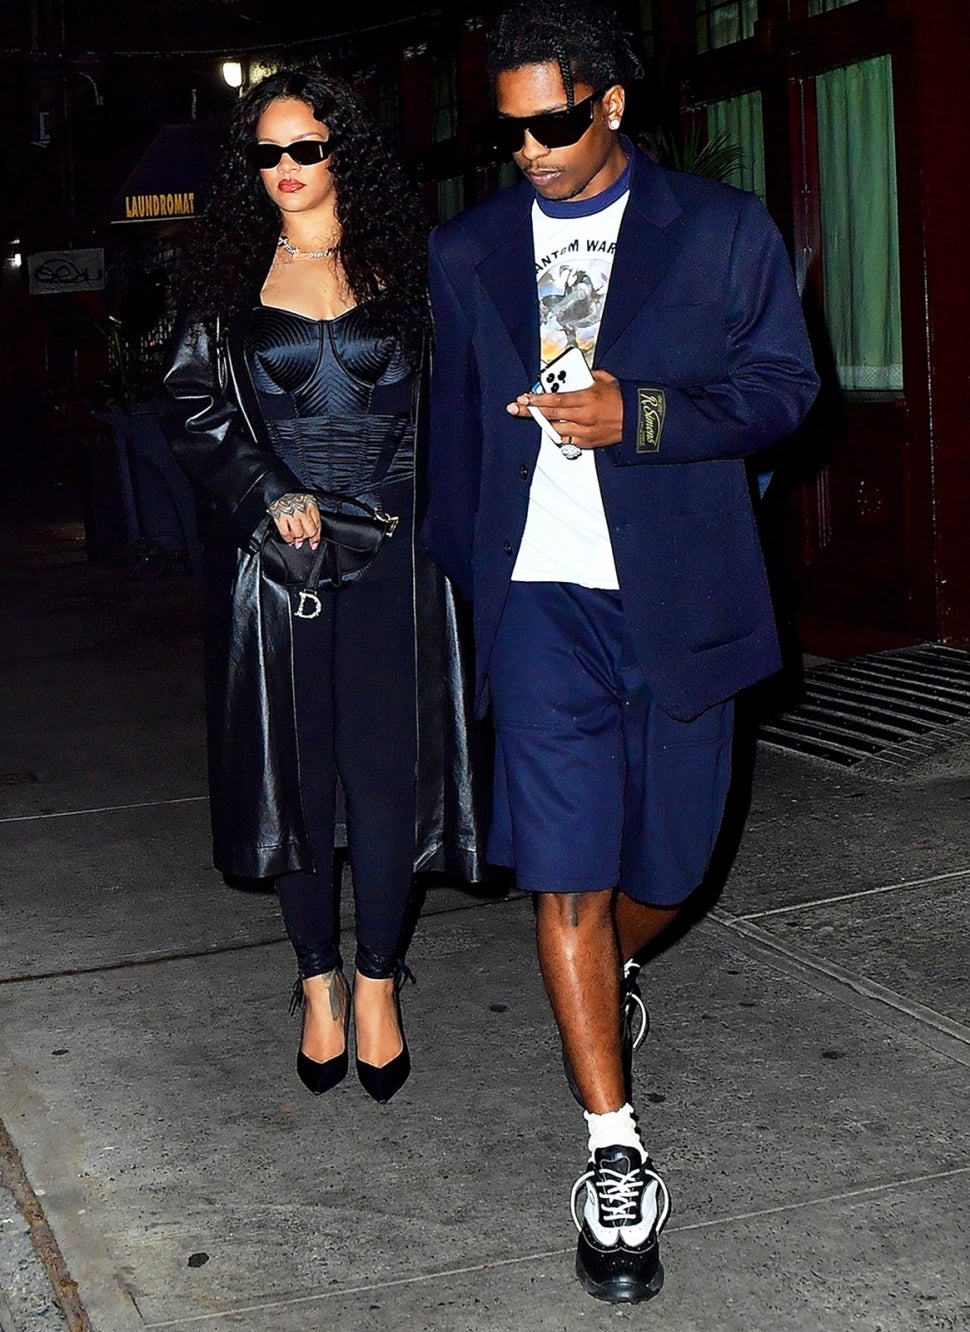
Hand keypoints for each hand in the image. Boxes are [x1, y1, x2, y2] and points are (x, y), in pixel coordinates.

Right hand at [268, 493, 320, 548]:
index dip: (317, 536)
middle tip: (306, 541)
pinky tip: (290, 540)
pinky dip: (288, 539)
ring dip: (298, 539)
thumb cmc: (293, 495)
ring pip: (299, 533)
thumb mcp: (307, 501)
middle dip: (308, 538)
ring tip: (297, 541)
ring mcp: (291, 514)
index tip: (315, 543)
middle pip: (310, 531)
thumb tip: (313, 533)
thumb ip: (311, 514)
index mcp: (310, 505)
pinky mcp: (280, 517)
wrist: (278, 489)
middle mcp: (302, 510)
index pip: (318, 524)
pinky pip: (285, 533)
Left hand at [506, 369, 622, 448]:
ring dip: (543, 423)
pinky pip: (567, 439)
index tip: (525, 396)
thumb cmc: (622, 399)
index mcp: (587, 398)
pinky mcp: (587, 442)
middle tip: (516, 408)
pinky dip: (559, 433)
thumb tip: (571, 373)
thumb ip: (586, 376)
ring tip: (534, 417)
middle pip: (550, 415)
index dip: (537, 399)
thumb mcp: (605, 380)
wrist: (638, 421)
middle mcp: (583, 416)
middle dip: (530, 411)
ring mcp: (584, 431)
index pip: (556, 399)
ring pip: (555, 429)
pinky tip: (554, 427)